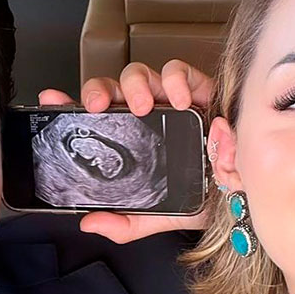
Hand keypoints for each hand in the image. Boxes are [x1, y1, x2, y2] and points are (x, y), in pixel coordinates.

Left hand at [38, 60, 215, 242]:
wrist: (244, 192)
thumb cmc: (204, 196)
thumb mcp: (161, 215)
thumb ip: (127, 222)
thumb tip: (90, 222)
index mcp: (130, 139)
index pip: (94, 116)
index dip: (69, 105)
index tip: (50, 100)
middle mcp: (146, 115)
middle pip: (112, 88)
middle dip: (99, 90)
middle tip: (98, 107)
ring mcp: (170, 99)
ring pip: (140, 74)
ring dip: (135, 85)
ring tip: (142, 107)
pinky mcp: (198, 88)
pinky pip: (179, 71)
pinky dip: (175, 80)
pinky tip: (179, 100)